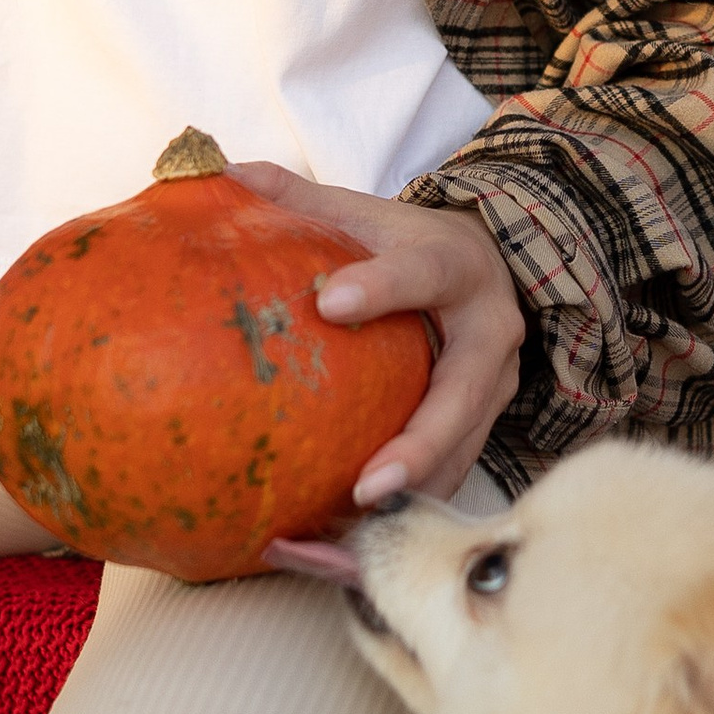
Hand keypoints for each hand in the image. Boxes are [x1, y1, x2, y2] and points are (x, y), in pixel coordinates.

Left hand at [233, 162, 524, 503]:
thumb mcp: (366, 212)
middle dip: (420, 443)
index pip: (422, 272)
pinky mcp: (485, 427)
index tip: (328, 301)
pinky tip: (344, 544)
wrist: (491, 266)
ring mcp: (496, 388)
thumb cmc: (410, 243)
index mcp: (455, 265)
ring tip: (351, 531)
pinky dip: (404, 511)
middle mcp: (490, 333)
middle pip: (463, 394)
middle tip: (368, 483)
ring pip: (462, 452)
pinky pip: (449, 476)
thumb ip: (299, 197)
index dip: (380, 288)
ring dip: (412, 495)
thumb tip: (218, 170)